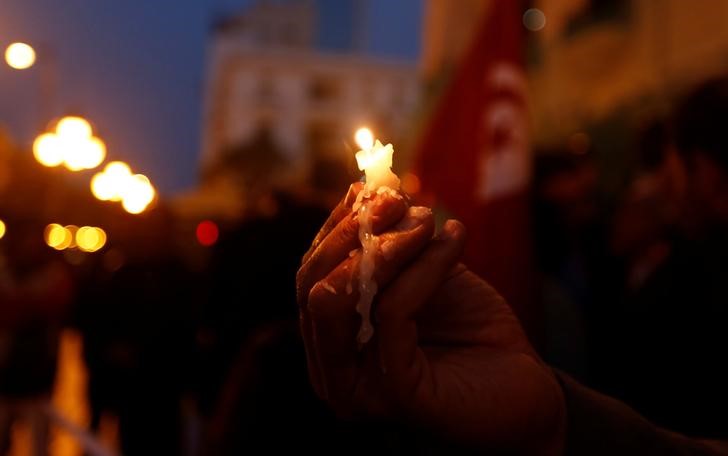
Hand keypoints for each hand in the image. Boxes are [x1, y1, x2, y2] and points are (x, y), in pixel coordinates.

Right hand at [297, 184, 565, 453]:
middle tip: (395, 199)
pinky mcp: (394, 394)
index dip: (334, 225)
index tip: (369, 187)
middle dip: (350, 232)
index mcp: (331, 339)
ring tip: (427, 219)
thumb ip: (390, 242)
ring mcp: (357, 388)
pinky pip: (391, 313)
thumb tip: (368, 189)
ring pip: (338, 298)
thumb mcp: (422, 273)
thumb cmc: (469, 330)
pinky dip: (421, 269)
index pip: (310, 273)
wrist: (524, 385)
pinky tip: (454, 241)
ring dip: (383, 246)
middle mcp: (331, 369)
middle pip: (309, 285)